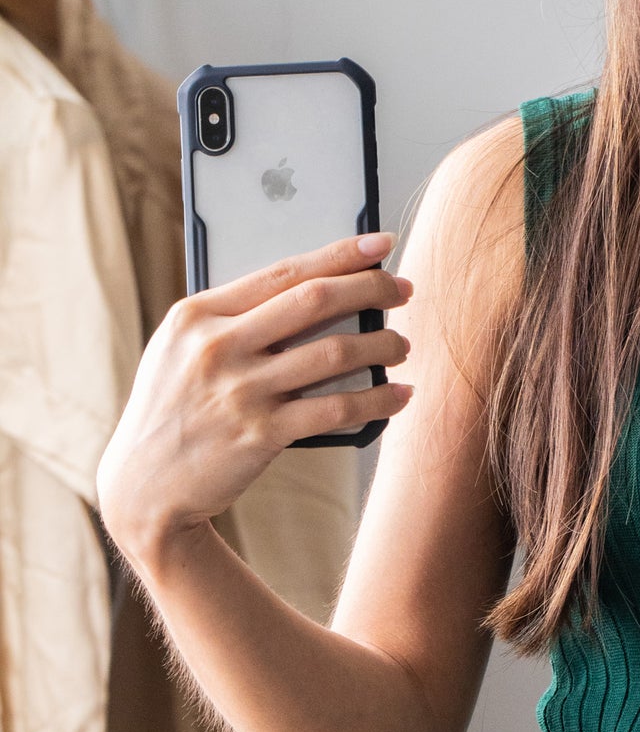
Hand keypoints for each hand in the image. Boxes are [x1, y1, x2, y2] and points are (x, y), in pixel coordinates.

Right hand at [98, 232, 412, 570]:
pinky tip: (398, 395)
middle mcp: (217, 347)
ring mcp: (240, 391)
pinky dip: (377, 400)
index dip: (339, 254)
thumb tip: (312, 291)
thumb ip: (231, 321)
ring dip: (381, 346)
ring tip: (401, 345)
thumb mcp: (180, 352)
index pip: (282, 272)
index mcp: (197, 316)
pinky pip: (336, 409)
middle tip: (403, 289)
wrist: (143, 487)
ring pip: (334, 353)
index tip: (379, 244)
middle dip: (371, 288)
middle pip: (315, 301)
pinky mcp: (260, 434)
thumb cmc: (173, 410)